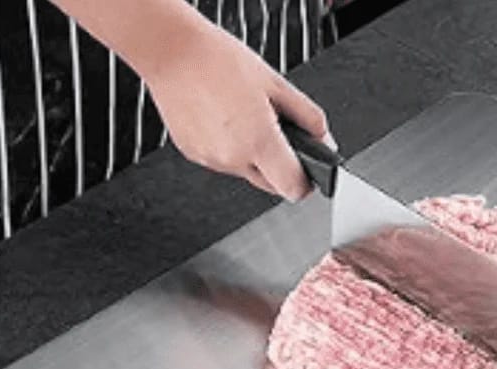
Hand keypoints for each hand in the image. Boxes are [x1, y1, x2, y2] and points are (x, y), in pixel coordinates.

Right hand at [146, 25, 333, 200]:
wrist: (172, 51)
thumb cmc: (218, 61)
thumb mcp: (276, 84)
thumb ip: (308, 117)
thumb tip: (324, 139)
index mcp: (258, 142)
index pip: (293, 188)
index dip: (306, 183)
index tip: (309, 172)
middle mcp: (233, 158)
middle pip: (271, 184)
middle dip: (281, 168)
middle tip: (279, 136)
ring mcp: (211, 159)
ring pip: (246, 171)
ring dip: (254, 155)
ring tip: (246, 118)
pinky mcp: (194, 154)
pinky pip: (223, 161)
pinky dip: (230, 147)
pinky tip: (225, 119)